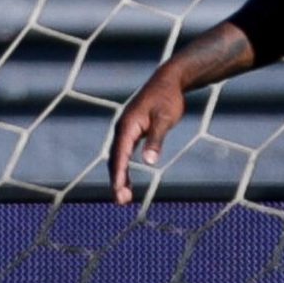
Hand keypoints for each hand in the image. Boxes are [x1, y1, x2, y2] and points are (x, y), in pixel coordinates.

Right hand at [110, 67, 188, 205]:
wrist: (168, 82)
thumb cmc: (168, 99)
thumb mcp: (165, 119)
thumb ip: (156, 140)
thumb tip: (149, 162)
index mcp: (127, 127)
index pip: (120, 155)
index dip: (119, 174)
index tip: (119, 191)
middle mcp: (122, 130)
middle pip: (115, 159)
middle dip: (117, 180)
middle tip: (121, 201)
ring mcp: (125, 131)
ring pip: (118, 158)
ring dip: (119, 177)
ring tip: (124, 197)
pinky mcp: (132, 132)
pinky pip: (124, 154)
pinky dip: (124, 168)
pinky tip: (128, 182)